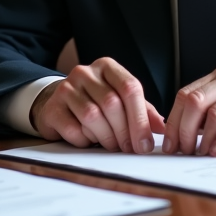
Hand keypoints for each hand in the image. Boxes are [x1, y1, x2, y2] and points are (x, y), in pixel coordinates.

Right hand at [30, 57, 165, 153]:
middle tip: (129, 148)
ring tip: (110, 144)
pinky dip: (85, 140)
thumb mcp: (121, 101)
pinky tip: (88, 139)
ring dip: (106, 137)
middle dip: (125, 131)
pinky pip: (73, 129)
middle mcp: (85, 73)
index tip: (145, 142)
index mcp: (107, 67)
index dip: (140, 118)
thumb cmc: (94, 102)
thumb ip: (142, 111)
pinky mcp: (53, 107)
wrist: (57, 103)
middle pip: (112, 103)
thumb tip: (162, 128)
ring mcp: (66, 88)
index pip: (129, 87)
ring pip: (92, 116)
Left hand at [161, 65, 215, 156]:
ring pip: (215, 114)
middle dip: (183, 130)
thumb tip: (180, 133)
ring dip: (202, 139)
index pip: (187, 94)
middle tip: (180, 151)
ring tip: (199, 155)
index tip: (168, 143)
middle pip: (196, 102)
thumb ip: (213, 109)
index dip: (174, 120)